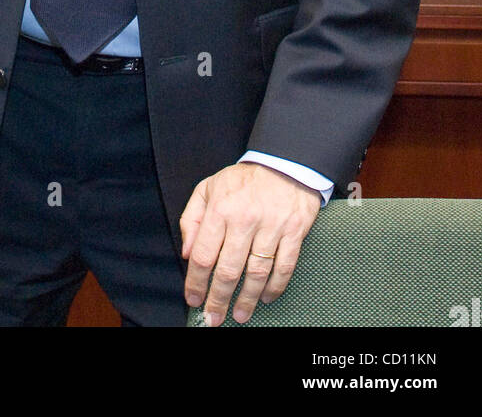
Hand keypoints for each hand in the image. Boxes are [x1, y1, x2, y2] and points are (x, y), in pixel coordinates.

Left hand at [180, 161, 320, 325]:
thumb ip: (191, 219)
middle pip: (229, 270)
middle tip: (213, 318)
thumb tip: (187, 254)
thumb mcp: (208, 189)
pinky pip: (284, 266)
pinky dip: (275, 287)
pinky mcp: (294, 231)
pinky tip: (265, 298)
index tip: (193, 300)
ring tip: (240, 315)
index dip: (196, 282)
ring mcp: (272, 226)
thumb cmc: (242, 181)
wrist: (284, 164)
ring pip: (257, 273)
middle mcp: (245, 219)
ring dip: (247, 299)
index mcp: (220, 208)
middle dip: (218, 299)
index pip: (204, 255)